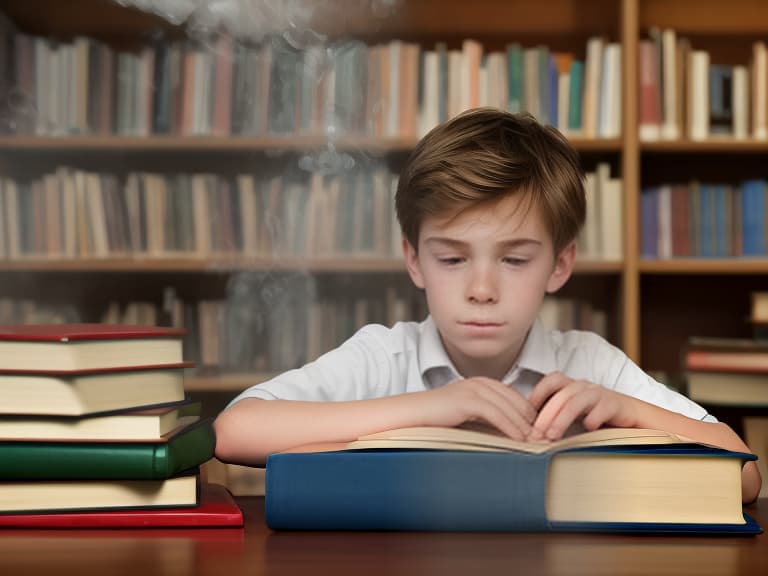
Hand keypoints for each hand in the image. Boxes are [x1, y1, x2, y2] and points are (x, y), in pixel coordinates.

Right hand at [421, 377, 537, 439]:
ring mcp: (472, 389)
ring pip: (508, 407)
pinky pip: (496, 415)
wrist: (409, 414)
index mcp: (480, 383)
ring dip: (524, 426)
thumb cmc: (433, 418)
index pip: (514, 396)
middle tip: (544, 438)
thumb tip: (504, 433)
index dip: (528, 413)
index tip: (539, 431)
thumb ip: (483, 416)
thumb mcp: (463, 414)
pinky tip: (519, 441)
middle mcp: (479, 383)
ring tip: (536, 442)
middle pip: (515, 400)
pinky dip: (511, 428)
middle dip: (531, 420)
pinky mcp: (466, 400)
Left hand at [527, 372, 638, 440]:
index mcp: (573, 386)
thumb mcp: (576, 414)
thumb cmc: (600, 417)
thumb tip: (532, 431)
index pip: (552, 380)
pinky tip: (587, 429)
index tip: (526, 414)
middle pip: (561, 394)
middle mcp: (585, 387)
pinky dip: (593, 417)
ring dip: (562, 418)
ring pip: (577, 400)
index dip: (538, 392)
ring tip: (552, 436)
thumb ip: (558, 416)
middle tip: (536, 434)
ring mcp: (601, 394)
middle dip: (546, 415)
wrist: (634, 418)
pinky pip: (603, 407)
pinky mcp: (617, 404)